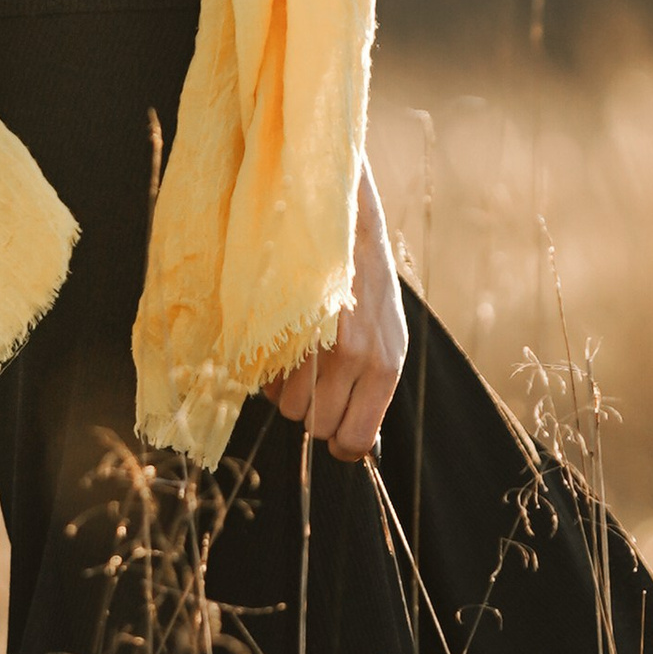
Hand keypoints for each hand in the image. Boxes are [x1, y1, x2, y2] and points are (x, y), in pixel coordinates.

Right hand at [272, 154, 407, 462]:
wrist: (340, 210)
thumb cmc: (360, 277)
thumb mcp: (383, 332)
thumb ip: (371, 383)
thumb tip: (353, 443)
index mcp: (389, 364)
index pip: (356, 442)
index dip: (338, 441)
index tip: (330, 427)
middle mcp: (360, 357)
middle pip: (315, 428)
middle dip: (309, 411)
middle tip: (311, 380)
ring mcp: (319, 339)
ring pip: (285, 405)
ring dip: (283, 387)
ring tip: (296, 352)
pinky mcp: (287, 323)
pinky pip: (263, 375)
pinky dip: (264, 365)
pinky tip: (280, 335)